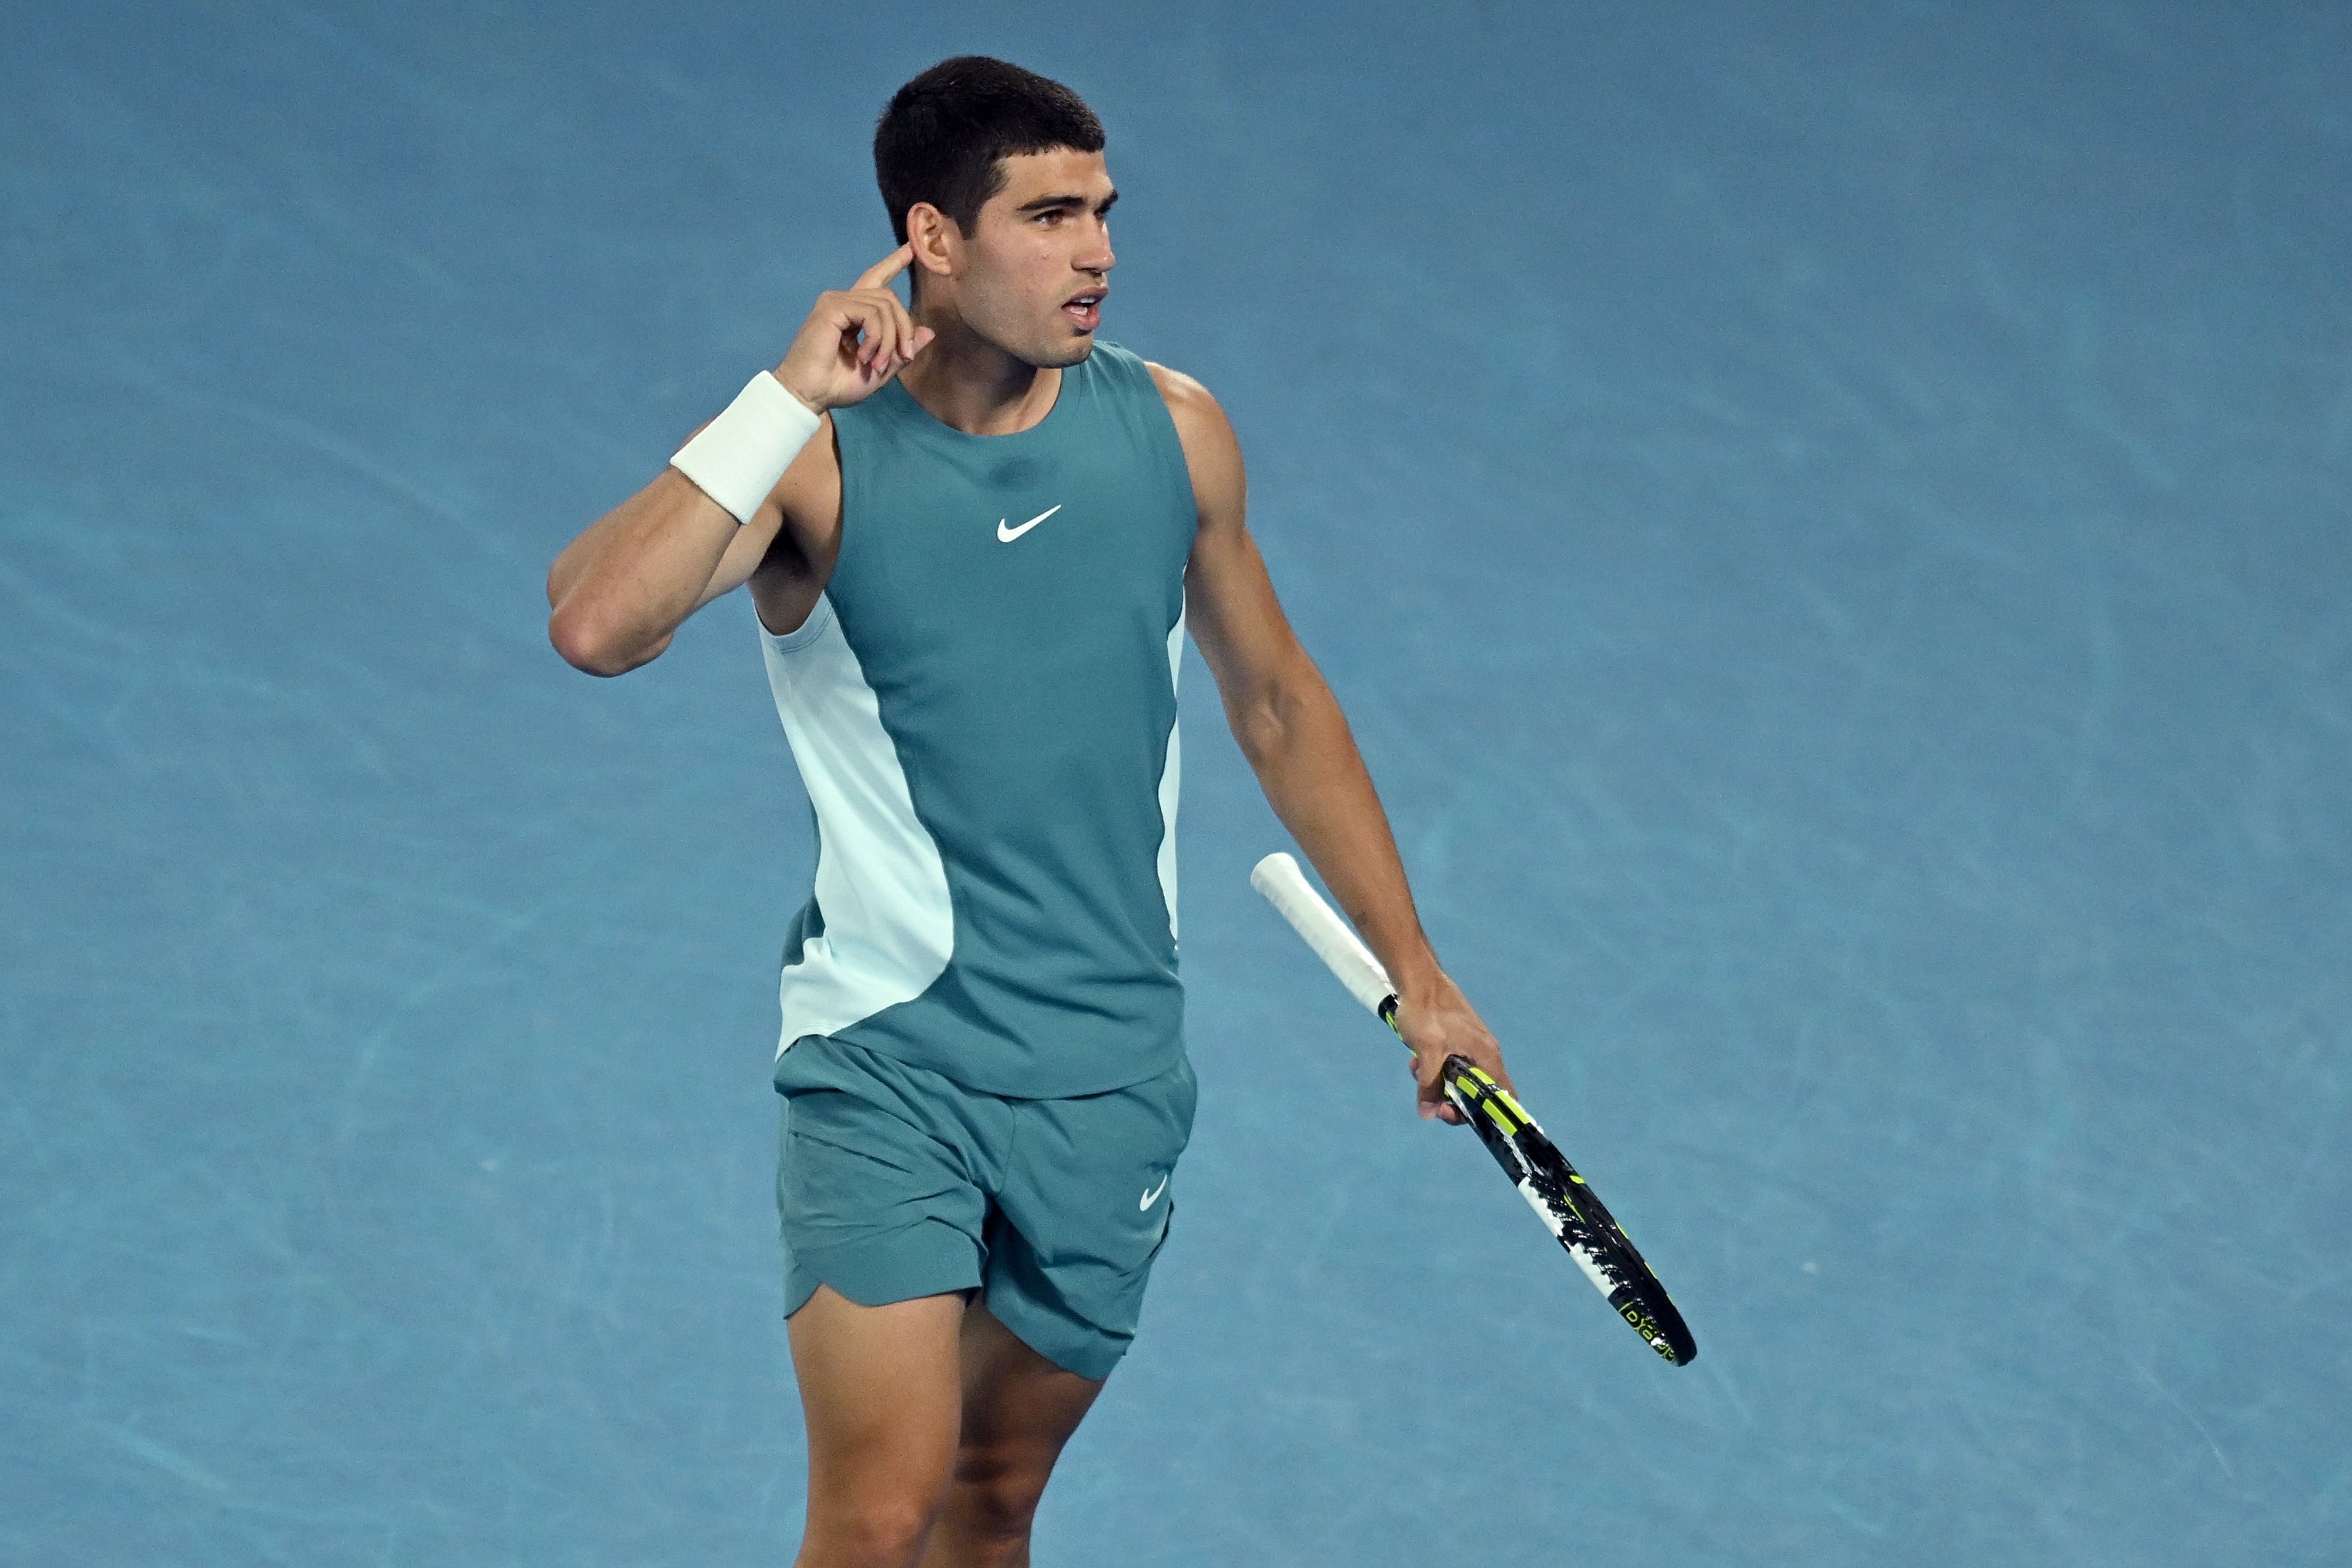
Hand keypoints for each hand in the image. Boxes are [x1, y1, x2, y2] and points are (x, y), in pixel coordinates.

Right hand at [772, 244, 937, 413]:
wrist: (809, 394)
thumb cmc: (837, 385)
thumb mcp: (881, 369)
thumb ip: (901, 351)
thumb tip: (929, 332)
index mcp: (854, 312)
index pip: (876, 279)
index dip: (894, 263)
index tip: (911, 249)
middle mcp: (844, 300)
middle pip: (890, 297)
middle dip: (904, 328)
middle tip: (903, 356)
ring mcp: (837, 301)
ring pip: (884, 306)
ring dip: (890, 339)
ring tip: (878, 364)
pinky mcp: (832, 307)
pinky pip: (871, 314)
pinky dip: (877, 337)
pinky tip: (865, 355)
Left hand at [1392, 971, 1513, 1124]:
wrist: (1418, 979)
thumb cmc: (1426, 1011)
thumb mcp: (1426, 1052)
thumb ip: (1429, 1084)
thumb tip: (1428, 1114)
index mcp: (1487, 1056)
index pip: (1503, 1096)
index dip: (1485, 1114)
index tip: (1453, 1113)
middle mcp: (1485, 1052)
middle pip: (1477, 1092)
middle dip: (1450, 1097)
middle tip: (1427, 1096)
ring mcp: (1472, 1044)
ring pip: (1460, 1077)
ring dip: (1437, 1080)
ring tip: (1416, 1068)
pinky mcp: (1458, 1038)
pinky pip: (1451, 1063)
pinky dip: (1435, 1066)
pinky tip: (1416, 1058)